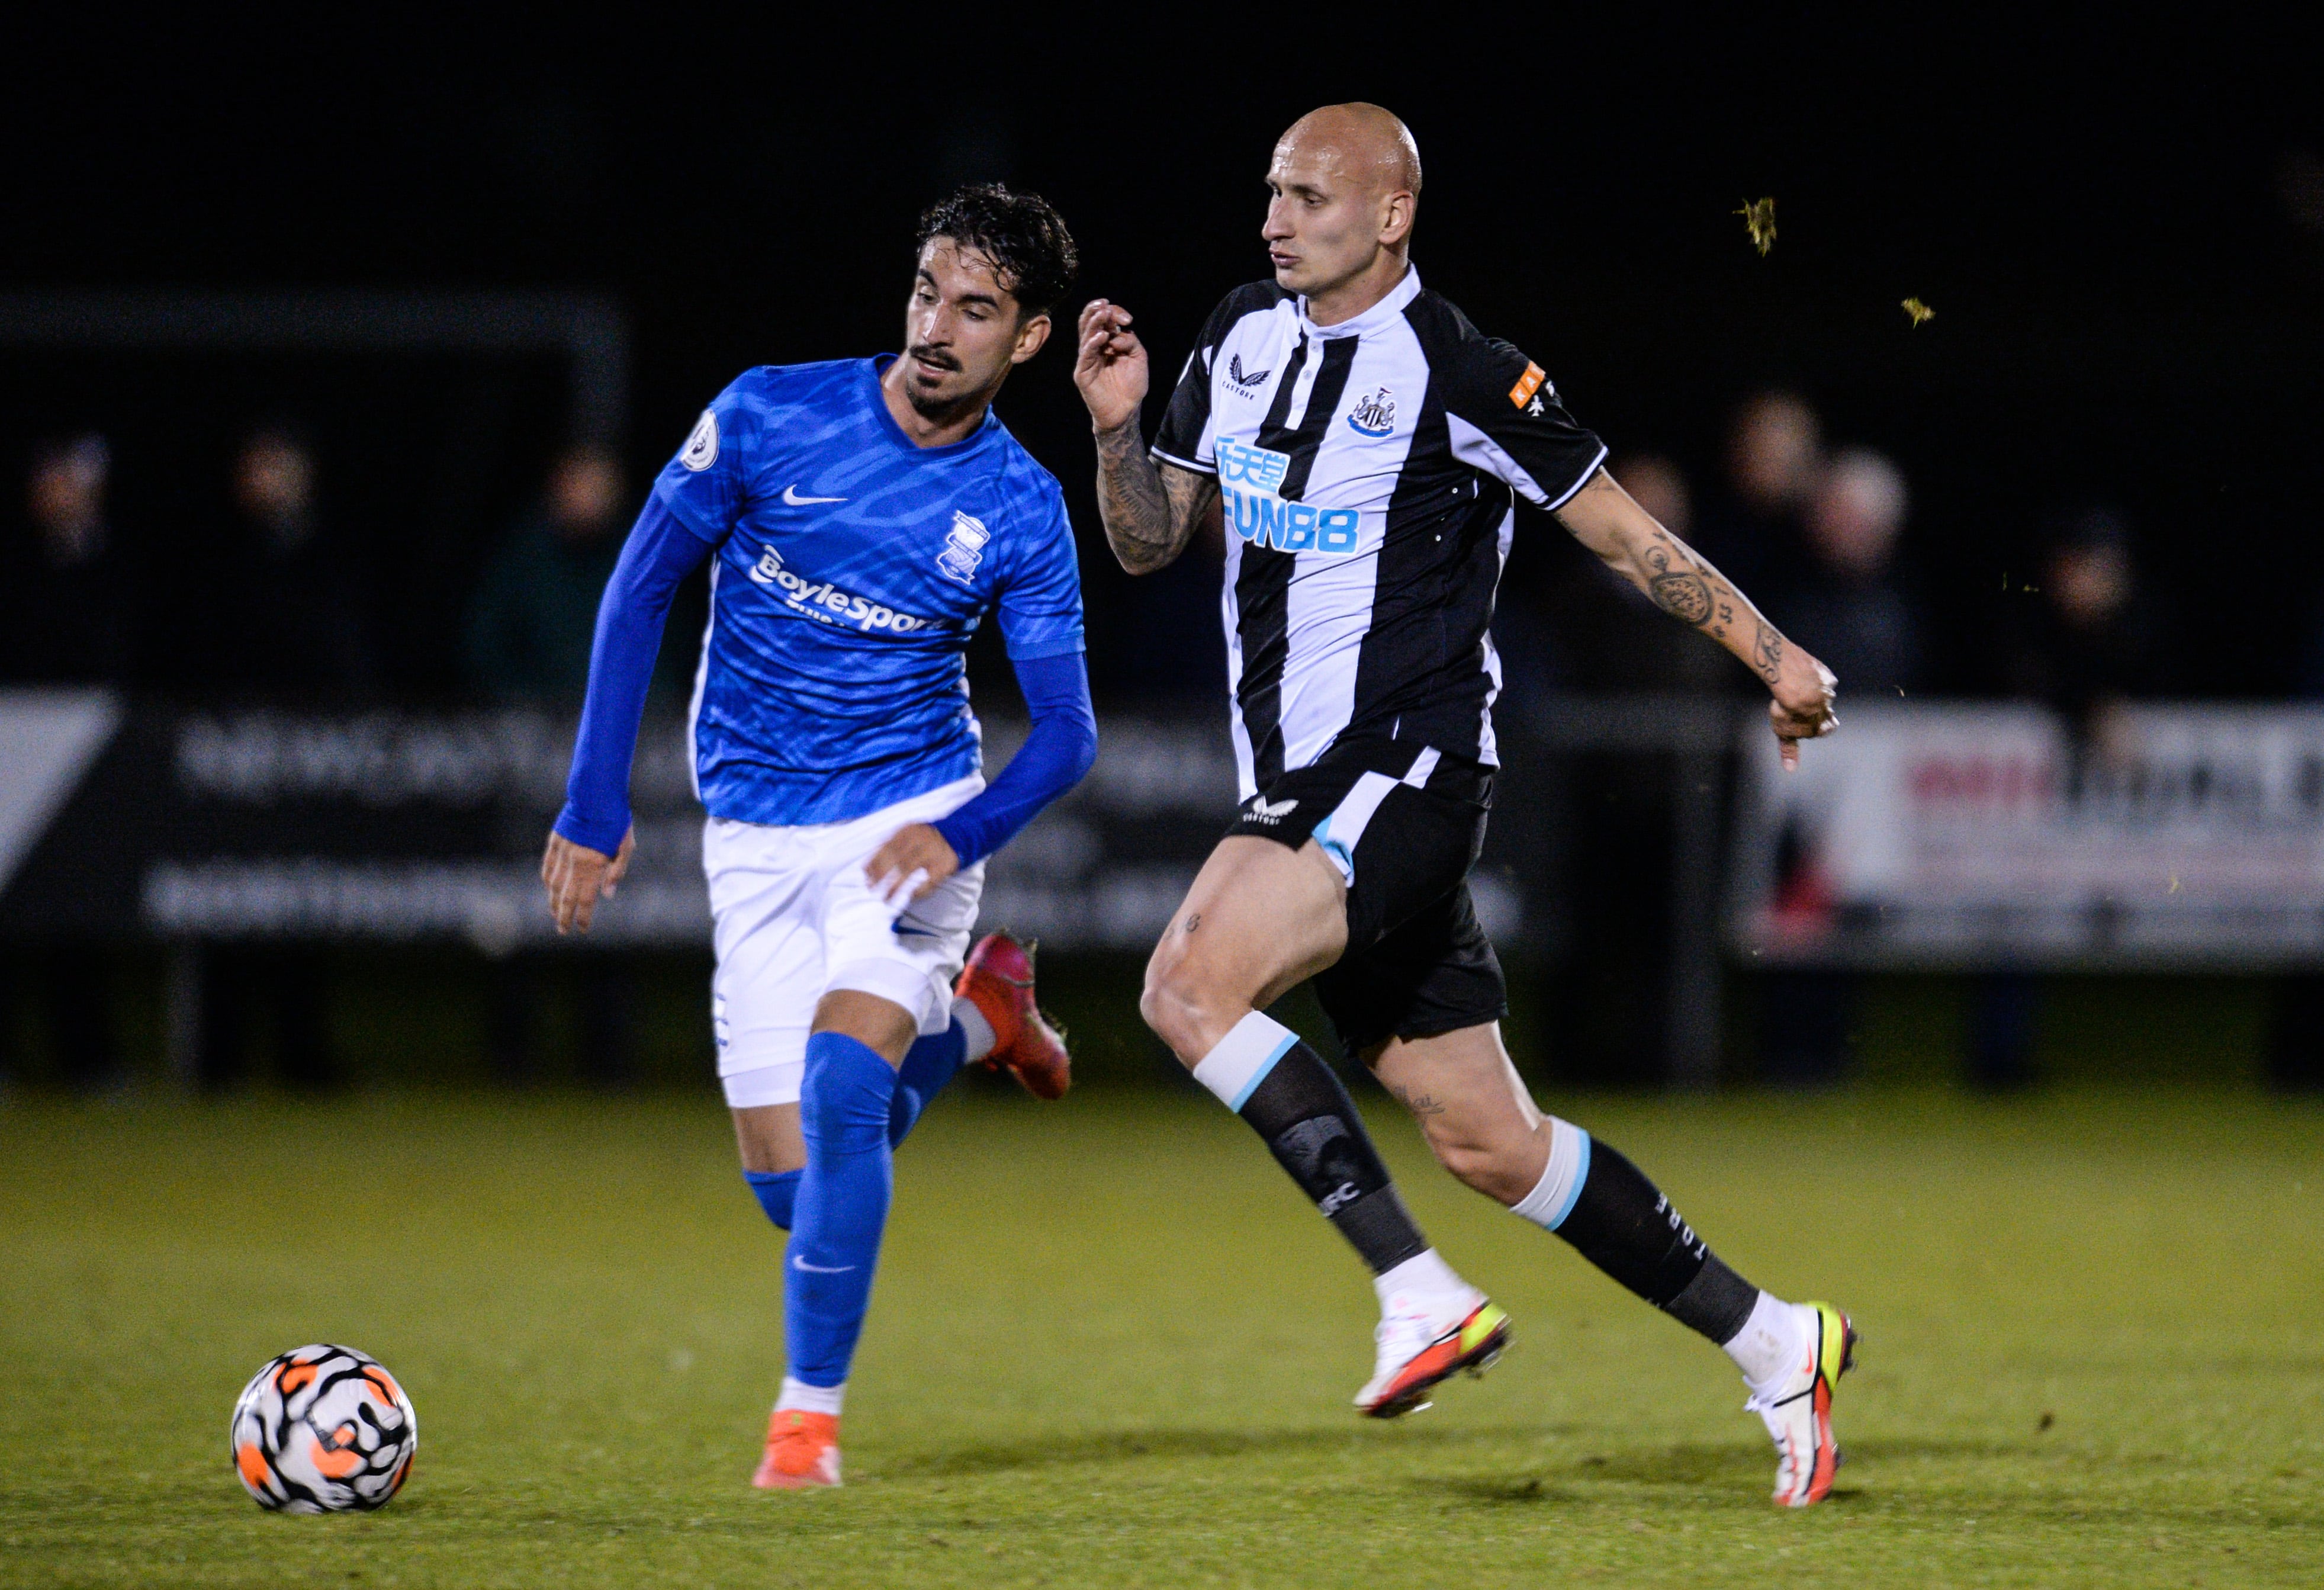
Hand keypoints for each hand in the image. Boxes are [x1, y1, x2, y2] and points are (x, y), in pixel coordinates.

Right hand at [541, 825, 632, 933]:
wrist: (595, 794)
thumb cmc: (616, 820)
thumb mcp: (626, 846)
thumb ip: (616, 872)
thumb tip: (607, 895)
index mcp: (593, 866)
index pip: (586, 900)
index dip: (583, 917)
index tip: (582, 929)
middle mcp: (574, 862)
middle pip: (565, 897)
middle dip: (564, 917)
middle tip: (563, 930)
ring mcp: (562, 852)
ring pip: (553, 884)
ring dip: (553, 901)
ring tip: (555, 913)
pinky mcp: (554, 841)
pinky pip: (548, 866)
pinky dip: (547, 880)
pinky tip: (549, 888)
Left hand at [864, 822, 958, 908]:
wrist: (957, 836)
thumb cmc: (924, 839)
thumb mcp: (907, 834)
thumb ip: (889, 846)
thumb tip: (867, 868)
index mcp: (908, 831)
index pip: (887, 847)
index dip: (875, 862)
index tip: (866, 876)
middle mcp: (920, 840)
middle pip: (897, 859)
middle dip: (882, 876)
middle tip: (872, 889)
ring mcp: (933, 853)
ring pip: (910, 871)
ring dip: (896, 886)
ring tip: (886, 899)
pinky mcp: (943, 866)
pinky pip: (928, 881)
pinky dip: (917, 891)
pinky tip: (908, 897)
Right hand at [1074, 299, 1148, 432]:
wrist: (1125, 411)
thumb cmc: (1131, 386)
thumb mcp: (1139, 358)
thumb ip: (1131, 341)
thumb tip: (1119, 332)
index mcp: (1108, 342)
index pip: (1105, 319)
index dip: (1114, 313)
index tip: (1127, 319)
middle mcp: (1095, 347)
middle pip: (1089, 322)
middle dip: (1096, 310)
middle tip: (1105, 305)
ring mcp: (1087, 359)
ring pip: (1085, 335)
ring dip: (1094, 322)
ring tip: (1103, 314)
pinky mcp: (1083, 372)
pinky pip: (1085, 355)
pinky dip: (1092, 343)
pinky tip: (1102, 337)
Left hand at [1769, 649, 1838, 770]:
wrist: (1794, 680)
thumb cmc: (1789, 708)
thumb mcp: (1784, 731)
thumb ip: (1789, 749)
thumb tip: (1790, 769)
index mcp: (1822, 724)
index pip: (1824, 730)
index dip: (1815, 728)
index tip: (1807, 724)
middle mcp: (1829, 708)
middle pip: (1828, 713)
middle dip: (1818, 712)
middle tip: (1805, 708)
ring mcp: (1829, 690)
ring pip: (1825, 695)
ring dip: (1815, 694)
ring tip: (1800, 691)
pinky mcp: (1826, 675)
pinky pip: (1822, 678)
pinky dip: (1814, 678)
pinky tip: (1802, 676)